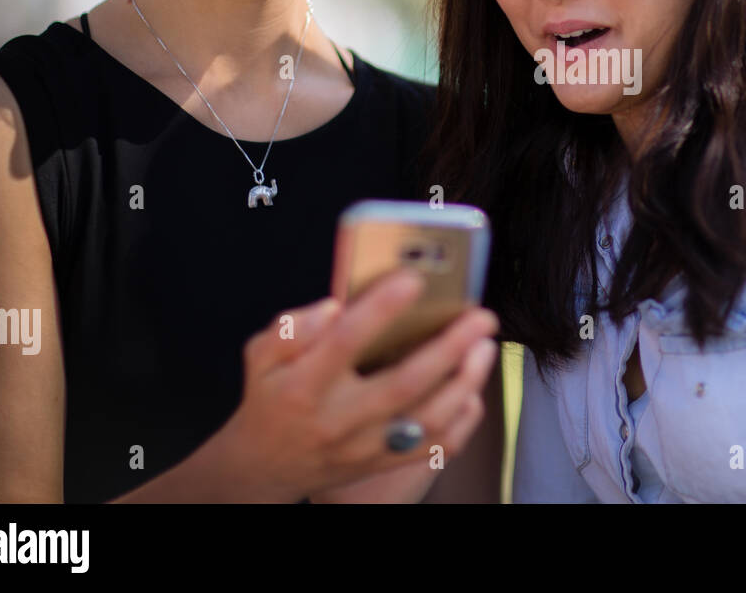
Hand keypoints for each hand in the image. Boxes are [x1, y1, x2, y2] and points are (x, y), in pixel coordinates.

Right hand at [209, 269, 499, 502]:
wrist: (265, 467)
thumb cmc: (271, 398)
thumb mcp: (259, 356)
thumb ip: (291, 329)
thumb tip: (334, 308)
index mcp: (304, 386)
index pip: (344, 343)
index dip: (380, 310)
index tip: (413, 279)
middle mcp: (338, 419)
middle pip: (403, 384)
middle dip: (448, 348)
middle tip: (480, 316)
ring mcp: (364, 447)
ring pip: (427, 419)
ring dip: (465, 381)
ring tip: (485, 346)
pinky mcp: (383, 463)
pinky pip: (434, 447)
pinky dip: (463, 419)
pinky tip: (474, 388)